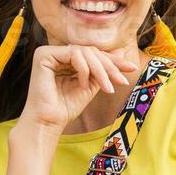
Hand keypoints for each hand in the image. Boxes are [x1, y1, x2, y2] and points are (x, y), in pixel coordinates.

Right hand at [22, 44, 139, 131]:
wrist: (49, 123)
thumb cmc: (66, 108)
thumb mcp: (91, 86)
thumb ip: (103, 70)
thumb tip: (121, 52)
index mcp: (65, 59)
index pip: (93, 55)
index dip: (113, 61)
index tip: (131, 69)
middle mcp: (56, 53)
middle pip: (90, 52)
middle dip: (109, 66)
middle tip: (121, 81)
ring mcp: (49, 53)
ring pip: (84, 52)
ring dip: (100, 70)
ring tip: (106, 88)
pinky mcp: (43, 55)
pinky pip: (73, 54)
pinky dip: (83, 69)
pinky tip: (83, 85)